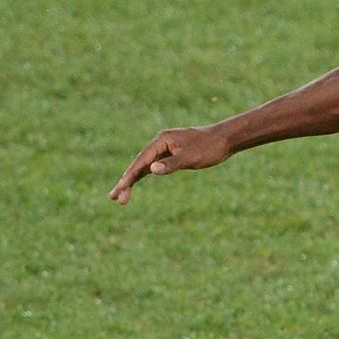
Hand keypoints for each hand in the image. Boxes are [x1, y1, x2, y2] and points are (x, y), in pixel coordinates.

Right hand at [110, 126, 231, 203]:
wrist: (224, 139)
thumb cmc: (209, 147)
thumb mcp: (190, 158)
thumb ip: (171, 164)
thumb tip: (151, 170)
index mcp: (161, 140)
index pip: (141, 160)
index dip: (130, 175)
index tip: (121, 188)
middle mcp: (160, 143)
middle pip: (139, 164)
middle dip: (126, 181)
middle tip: (114, 198)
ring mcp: (164, 149)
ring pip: (144, 167)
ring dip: (132, 181)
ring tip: (120, 198)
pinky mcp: (170, 155)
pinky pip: (152, 167)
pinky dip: (143, 176)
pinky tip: (133, 184)